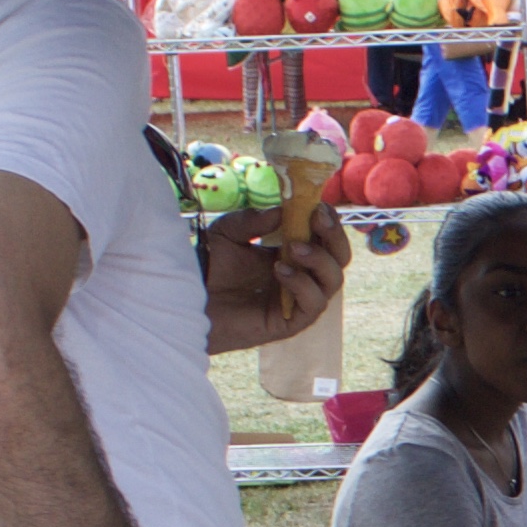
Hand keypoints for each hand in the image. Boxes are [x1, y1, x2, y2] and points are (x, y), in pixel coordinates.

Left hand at [198, 207, 339, 353]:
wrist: (188, 299)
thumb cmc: (208, 268)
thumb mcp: (228, 232)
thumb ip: (253, 220)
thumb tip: (282, 211)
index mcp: (290, 253)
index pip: (324, 237)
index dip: (327, 221)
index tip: (318, 204)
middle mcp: (301, 276)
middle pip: (338, 258)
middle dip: (335, 236)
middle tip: (318, 218)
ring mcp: (298, 300)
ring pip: (333, 281)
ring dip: (319, 259)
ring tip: (294, 247)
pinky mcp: (290, 322)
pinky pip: (314, 304)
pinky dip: (302, 284)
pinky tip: (279, 271)